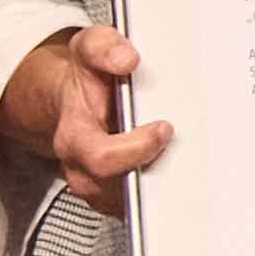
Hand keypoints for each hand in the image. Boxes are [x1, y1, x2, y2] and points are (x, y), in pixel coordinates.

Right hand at [0, 21, 172, 214]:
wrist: (72, 100)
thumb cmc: (86, 79)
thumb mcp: (89, 49)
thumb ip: (104, 47)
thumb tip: (127, 58)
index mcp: (75, 136)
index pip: (102, 158)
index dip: (137, 149)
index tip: (164, 128)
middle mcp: (82, 169)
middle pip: (124, 190)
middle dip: (158, 170)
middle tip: (181, 146)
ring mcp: (98, 187)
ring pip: (138, 204)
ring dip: (164, 184)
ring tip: (182, 157)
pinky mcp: (115, 197)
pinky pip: (144, 208)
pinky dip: (164, 192)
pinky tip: (178, 168)